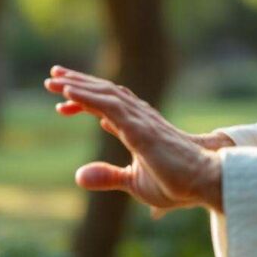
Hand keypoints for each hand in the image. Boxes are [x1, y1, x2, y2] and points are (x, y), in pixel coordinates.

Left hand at [44, 66, 224, 213]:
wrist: (204, 183)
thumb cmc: (176, 183)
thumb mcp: (134, 182)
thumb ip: (108, 176)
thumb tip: (78, 175)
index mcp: (138, 128)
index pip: (108, 106)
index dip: (85, 99)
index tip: (62, 99)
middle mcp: (139, 118)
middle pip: (105, 92)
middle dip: (78, 82)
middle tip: (53, 73)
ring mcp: (140, 121)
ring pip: (105, 94)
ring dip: (77, 85)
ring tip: (53, 78)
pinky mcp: (140, 129)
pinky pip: (110, 106)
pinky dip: (87, 97)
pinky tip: (68, 91)